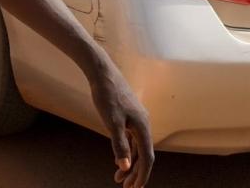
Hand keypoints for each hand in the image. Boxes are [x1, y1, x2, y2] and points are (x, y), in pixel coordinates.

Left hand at [90, 64, 153, 187]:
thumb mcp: (111, 123)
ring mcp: (137, 119)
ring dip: (130, 163)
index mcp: (143, 127)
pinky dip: (127, 151)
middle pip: (144, 154)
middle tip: (125, 187)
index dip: (142, 175)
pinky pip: (132, 139)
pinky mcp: (130, 115)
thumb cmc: (107, 96)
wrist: (102, 73)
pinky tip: (118, 158)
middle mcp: (144, 124)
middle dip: (136, 173)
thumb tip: (125, 167)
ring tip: (119, 178)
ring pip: (138, 147)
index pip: (147, 158)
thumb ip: (119, 145)